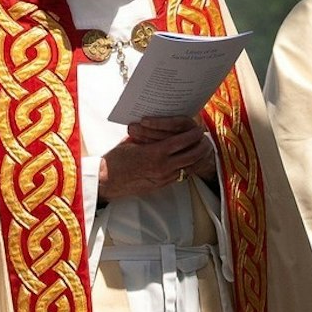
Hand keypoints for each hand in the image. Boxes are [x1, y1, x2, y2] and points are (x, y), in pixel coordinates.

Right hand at [99, 117, 215, 200]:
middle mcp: (162, 167)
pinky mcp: (161, 185)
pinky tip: (185, 160)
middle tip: (204, 139)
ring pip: (187, 167)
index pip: (181, 142)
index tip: (197, 129)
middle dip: (200, 147)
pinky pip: (179, 175)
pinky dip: (184, 166)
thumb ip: (149, 135)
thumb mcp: (132, 142)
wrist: (107, 181)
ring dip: (195, 158)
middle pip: (191, 156)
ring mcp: (163, 178)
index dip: (192, 135)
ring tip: (199, 149)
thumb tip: (159, 126)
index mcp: (155, 153)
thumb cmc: (115, 160)